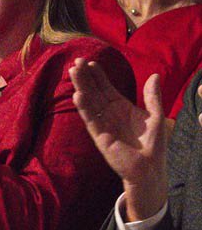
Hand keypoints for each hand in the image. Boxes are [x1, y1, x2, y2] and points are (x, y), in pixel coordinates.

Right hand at [69, 58, 167, 221]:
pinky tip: (78, 95)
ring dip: (81, 87)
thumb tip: (154, 75)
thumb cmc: (153, 145)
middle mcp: (109, 113)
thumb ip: (152, 96)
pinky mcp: (100, 136)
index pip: (106, 87)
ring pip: (89, 101)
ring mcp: (103, 124)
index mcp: (121, 107)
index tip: (90, 62)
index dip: (98, 75)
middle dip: (85, 77)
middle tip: (76, 62)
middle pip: (94, 91)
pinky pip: (91, 119)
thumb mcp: (156, 115)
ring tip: (73, 72)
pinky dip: (84, 107)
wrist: (149, 168)